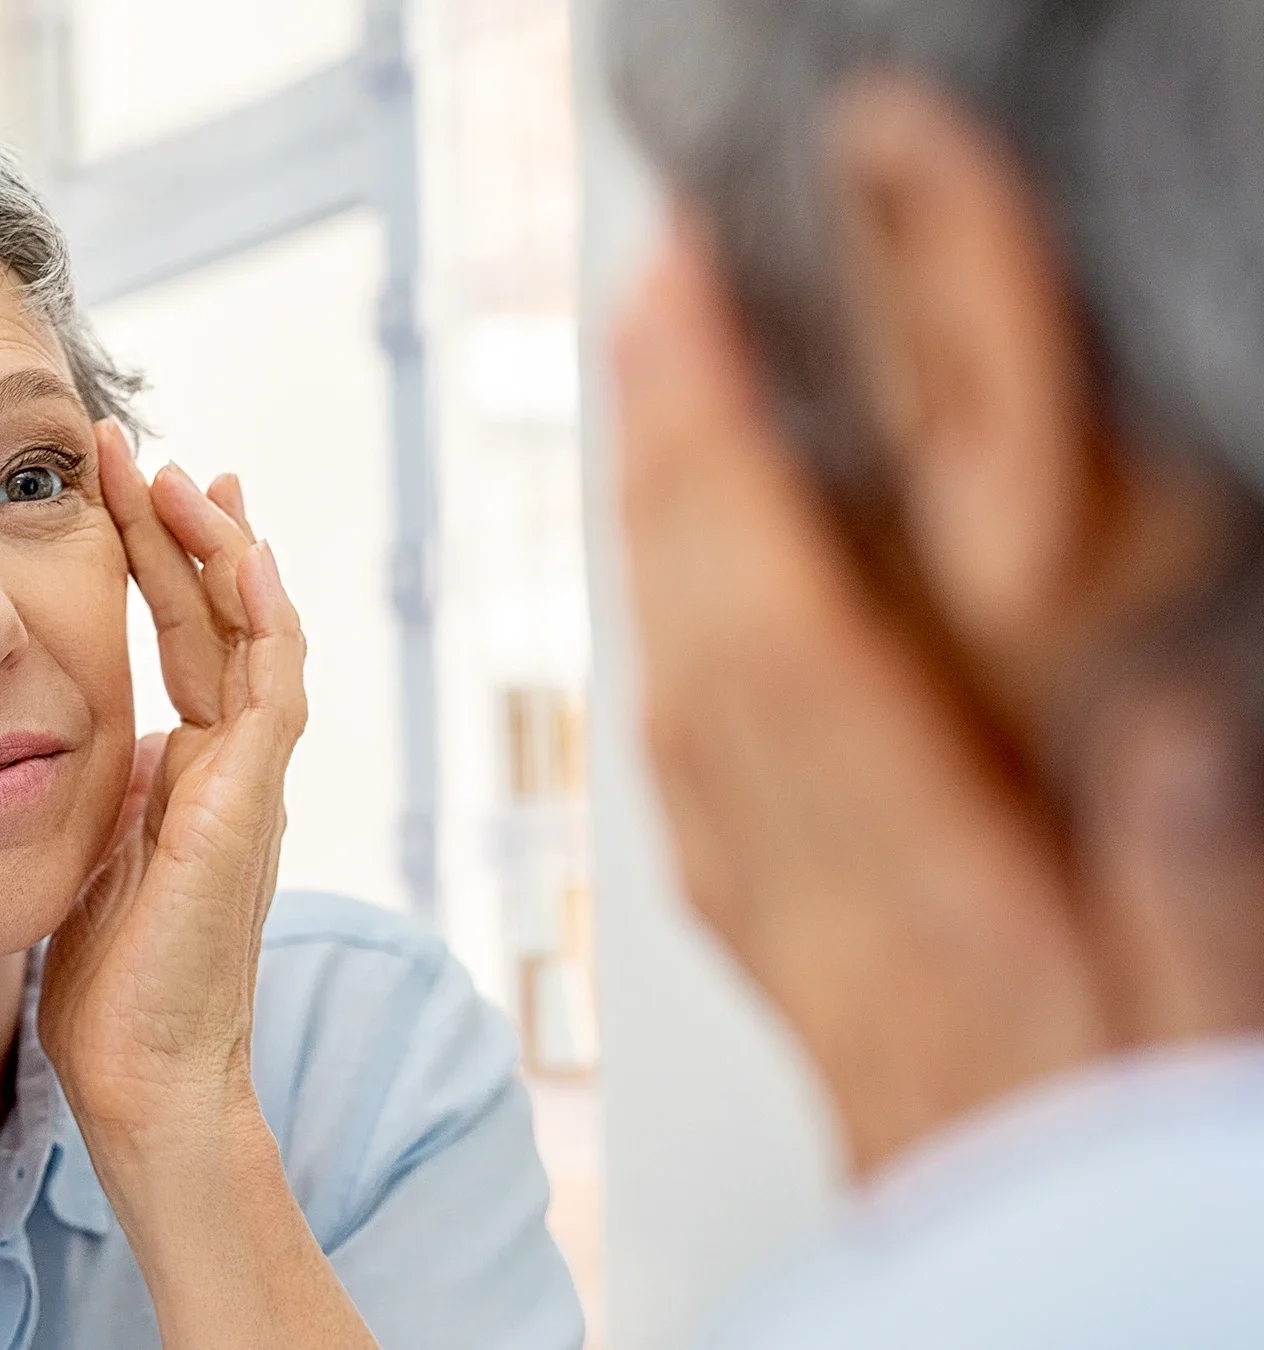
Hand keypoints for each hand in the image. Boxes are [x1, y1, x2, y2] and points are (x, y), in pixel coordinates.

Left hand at [39, 421, 306, 1141]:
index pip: (184, 638)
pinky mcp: (253, 807)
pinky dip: (265, 618)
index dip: (156, 559)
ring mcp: (251, 784)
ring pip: (257, 636)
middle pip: (219, 617)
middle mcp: (232, 766)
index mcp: (190, 773)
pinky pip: (273, 691)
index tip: (122, 486)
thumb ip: (97, 789)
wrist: (142, 1074)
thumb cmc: (107, 987)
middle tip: (140, 449)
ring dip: (222, 551)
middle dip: (183, 528)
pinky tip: (242, 555)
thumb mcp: (89, 854)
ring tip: (182, 474)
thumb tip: (66, 735)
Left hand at [613, 213, 1104, 1172]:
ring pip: (685, 701)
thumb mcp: (1198, 1024)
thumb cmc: (1109, 1168)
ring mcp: (785, 929)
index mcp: (923, 906)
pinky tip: (688, 603)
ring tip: (664, 406)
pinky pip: (698, 778)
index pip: (786, 643)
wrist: (1017, 1323)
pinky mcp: (786, 951)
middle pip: (706, 647)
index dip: (725, 468)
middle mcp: (820, 903)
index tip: (689, 323)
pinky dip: (684, 652)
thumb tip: (1153, 715)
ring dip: (664, 541)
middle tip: (657, 306)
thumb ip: (1182, 876)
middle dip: (674, 463)